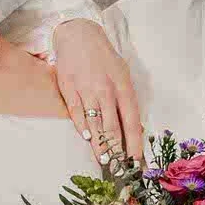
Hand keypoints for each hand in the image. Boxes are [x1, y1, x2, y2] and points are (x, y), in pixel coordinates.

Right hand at [52, 20, 142, 162]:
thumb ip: (127, 100)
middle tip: (119, 168)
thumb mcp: (122, 74)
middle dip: (116, 150)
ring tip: (104, 161)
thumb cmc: (104, 58)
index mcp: (123, 87)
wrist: (79, 35)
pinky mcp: (69, 88)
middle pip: (112, 126)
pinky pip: (76, 112)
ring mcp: (86, 89)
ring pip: (95, 123)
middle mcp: (106, 90)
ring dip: (99, 145)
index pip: (131, 121)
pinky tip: (86, 138)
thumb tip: (134, 128)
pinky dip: (82, 126)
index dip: (134, 142)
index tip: (135, 160)